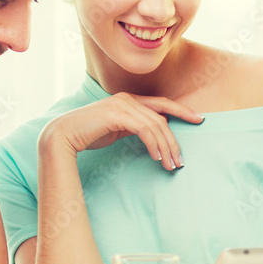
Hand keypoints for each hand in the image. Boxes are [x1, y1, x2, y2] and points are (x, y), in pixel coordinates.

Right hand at [38, 93, 202, 169]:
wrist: (63, 134)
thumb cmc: (87, 134)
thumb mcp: (115, 129)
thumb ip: (132, 127)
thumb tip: (151, 137)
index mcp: (128, 100)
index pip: (161, 104)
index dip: (182, 111)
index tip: (199, 119)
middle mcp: (127, 99)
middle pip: (162, 117)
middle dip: (174, 140)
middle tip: (180, 160)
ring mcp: (122, 104)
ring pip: (156, 125)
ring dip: (166, 147)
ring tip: (170, 165)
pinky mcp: (117, 114)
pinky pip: (144, 130)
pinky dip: (154, 144)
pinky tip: (156, 157)